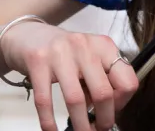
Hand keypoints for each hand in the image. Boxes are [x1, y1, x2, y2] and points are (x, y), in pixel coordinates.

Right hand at [0, 21, 138, 130]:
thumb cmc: (63, 51)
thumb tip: (105, 111)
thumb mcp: (88, 58)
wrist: (27, 34)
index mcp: (104, 46)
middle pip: (104, 92)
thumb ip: (99, 79)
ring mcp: (61, 53)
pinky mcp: (38, 61)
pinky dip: (49, 121)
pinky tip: (52, 130)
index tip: (113, 112)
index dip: (122, 103)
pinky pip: (45, 100)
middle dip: (103, 119)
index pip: (126, 80)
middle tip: (99, 129)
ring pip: (76, 99)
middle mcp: (85, 46)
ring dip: (80, 124)